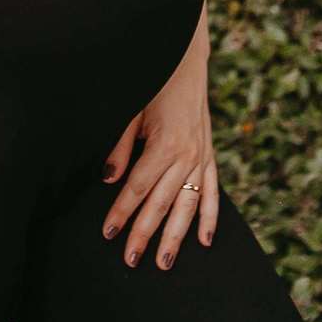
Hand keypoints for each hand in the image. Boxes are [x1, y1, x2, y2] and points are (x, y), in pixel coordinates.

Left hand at [99, 29, 219, 270]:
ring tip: (164, 262)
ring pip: (188, 206)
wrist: (186, 59)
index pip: (137, 188)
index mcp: (165, 145)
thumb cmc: (153, 82)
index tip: (109, 232)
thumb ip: (121, 147)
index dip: (122, 212)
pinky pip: (212, 192)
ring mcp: (201, 157)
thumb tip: (110, 179)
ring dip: (175, 236)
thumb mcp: (132, 110)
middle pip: (161, 203)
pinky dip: (210, 217)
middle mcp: (187, 156)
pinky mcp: (210, 154)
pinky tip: (205, 241)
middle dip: (144, 233)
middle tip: (131, 259)